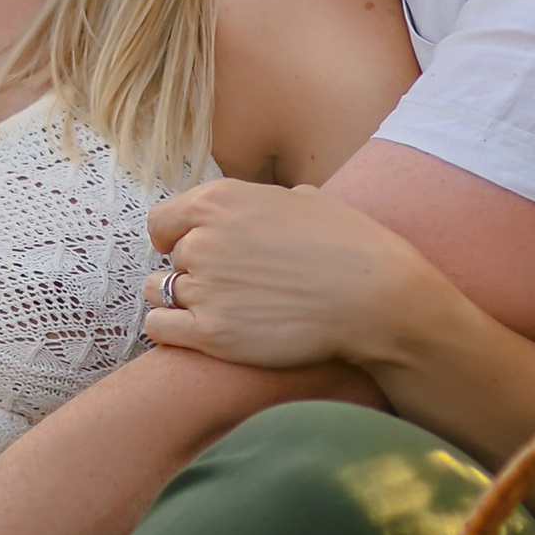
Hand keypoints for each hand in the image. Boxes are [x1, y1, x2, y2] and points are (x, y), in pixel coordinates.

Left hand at [141, 178, 437, 375]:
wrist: (374, 299)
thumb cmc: (351, 247)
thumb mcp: (306, 200)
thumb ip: (266, 201)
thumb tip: (263, 206)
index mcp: (219, 202)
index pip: (163, 220)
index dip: (174, 236)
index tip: (187, 248)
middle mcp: (202, 241)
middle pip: (171, 259)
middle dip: (192, 270)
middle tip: (227, 285)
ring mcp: (204, 288)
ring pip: (160, 292)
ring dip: (179, 299)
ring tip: (214, 308)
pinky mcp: (211, 334)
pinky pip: (159, 327)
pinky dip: (170, 329)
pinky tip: (194, 331)